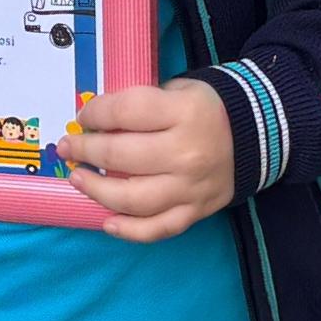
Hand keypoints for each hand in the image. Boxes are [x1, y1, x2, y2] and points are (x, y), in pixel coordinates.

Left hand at [57, 78, 233, 241]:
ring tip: (77, 179)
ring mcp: (191, 187)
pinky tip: (106, 222)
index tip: (82, 117)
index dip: (95, 114)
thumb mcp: (175, 90)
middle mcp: (186, 152)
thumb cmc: (203, 107)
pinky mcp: (196, 212)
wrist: (254, 135)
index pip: (125, 112)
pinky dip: (129, 230)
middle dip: (85, 151)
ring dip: (97, 191)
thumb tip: (94, 119)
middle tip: (67, 148)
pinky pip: (157, 228)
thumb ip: (139, 103)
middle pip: (121, 156)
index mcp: (182, 112)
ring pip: (134, 198)